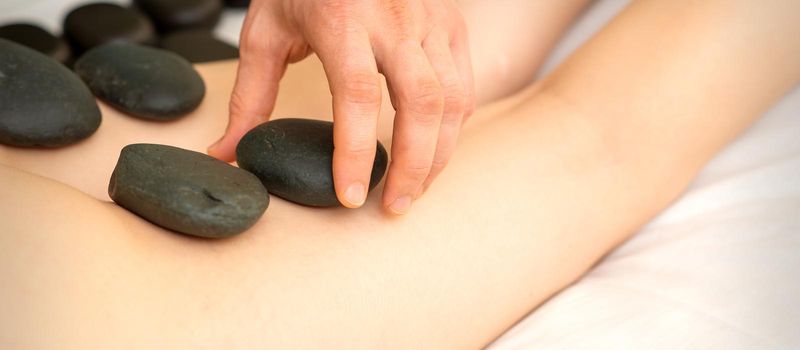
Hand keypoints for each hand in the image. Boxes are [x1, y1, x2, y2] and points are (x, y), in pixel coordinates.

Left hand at [207, 0, 474, 213]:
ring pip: (452, 100)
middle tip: (393, 208)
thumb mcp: (266, 31)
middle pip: (421, 103)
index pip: (357, 95)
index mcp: (342, 19)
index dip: (357, 152)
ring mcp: (430, 20)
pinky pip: (465, 85)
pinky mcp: (451, 25)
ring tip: (415, 190)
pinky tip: (434, 152)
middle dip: (414, 166)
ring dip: (439, 154)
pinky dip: (454, 127)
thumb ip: (250, 97)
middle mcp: (395, 18)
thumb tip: (227, 155)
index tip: (350, 196)